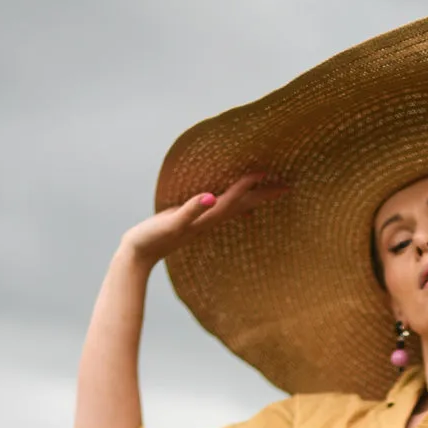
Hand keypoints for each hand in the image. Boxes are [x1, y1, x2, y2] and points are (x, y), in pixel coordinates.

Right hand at [121, 170, 289, 266]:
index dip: (248, 184)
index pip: (234, 198)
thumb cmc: (153, 238)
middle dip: (265, 195)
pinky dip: (237, 208)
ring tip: (270, 192)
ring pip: (237, 209)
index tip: (265, 172)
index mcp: (207, 217)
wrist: (140, 255)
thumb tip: (210, 197)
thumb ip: (191, 208)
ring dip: (254, 200)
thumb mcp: (172, 221)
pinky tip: (241, 209)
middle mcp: (210, 220)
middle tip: (287, 186)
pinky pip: (224, 213)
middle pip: (244, 205)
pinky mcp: (196, 223)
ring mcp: (205, 223)